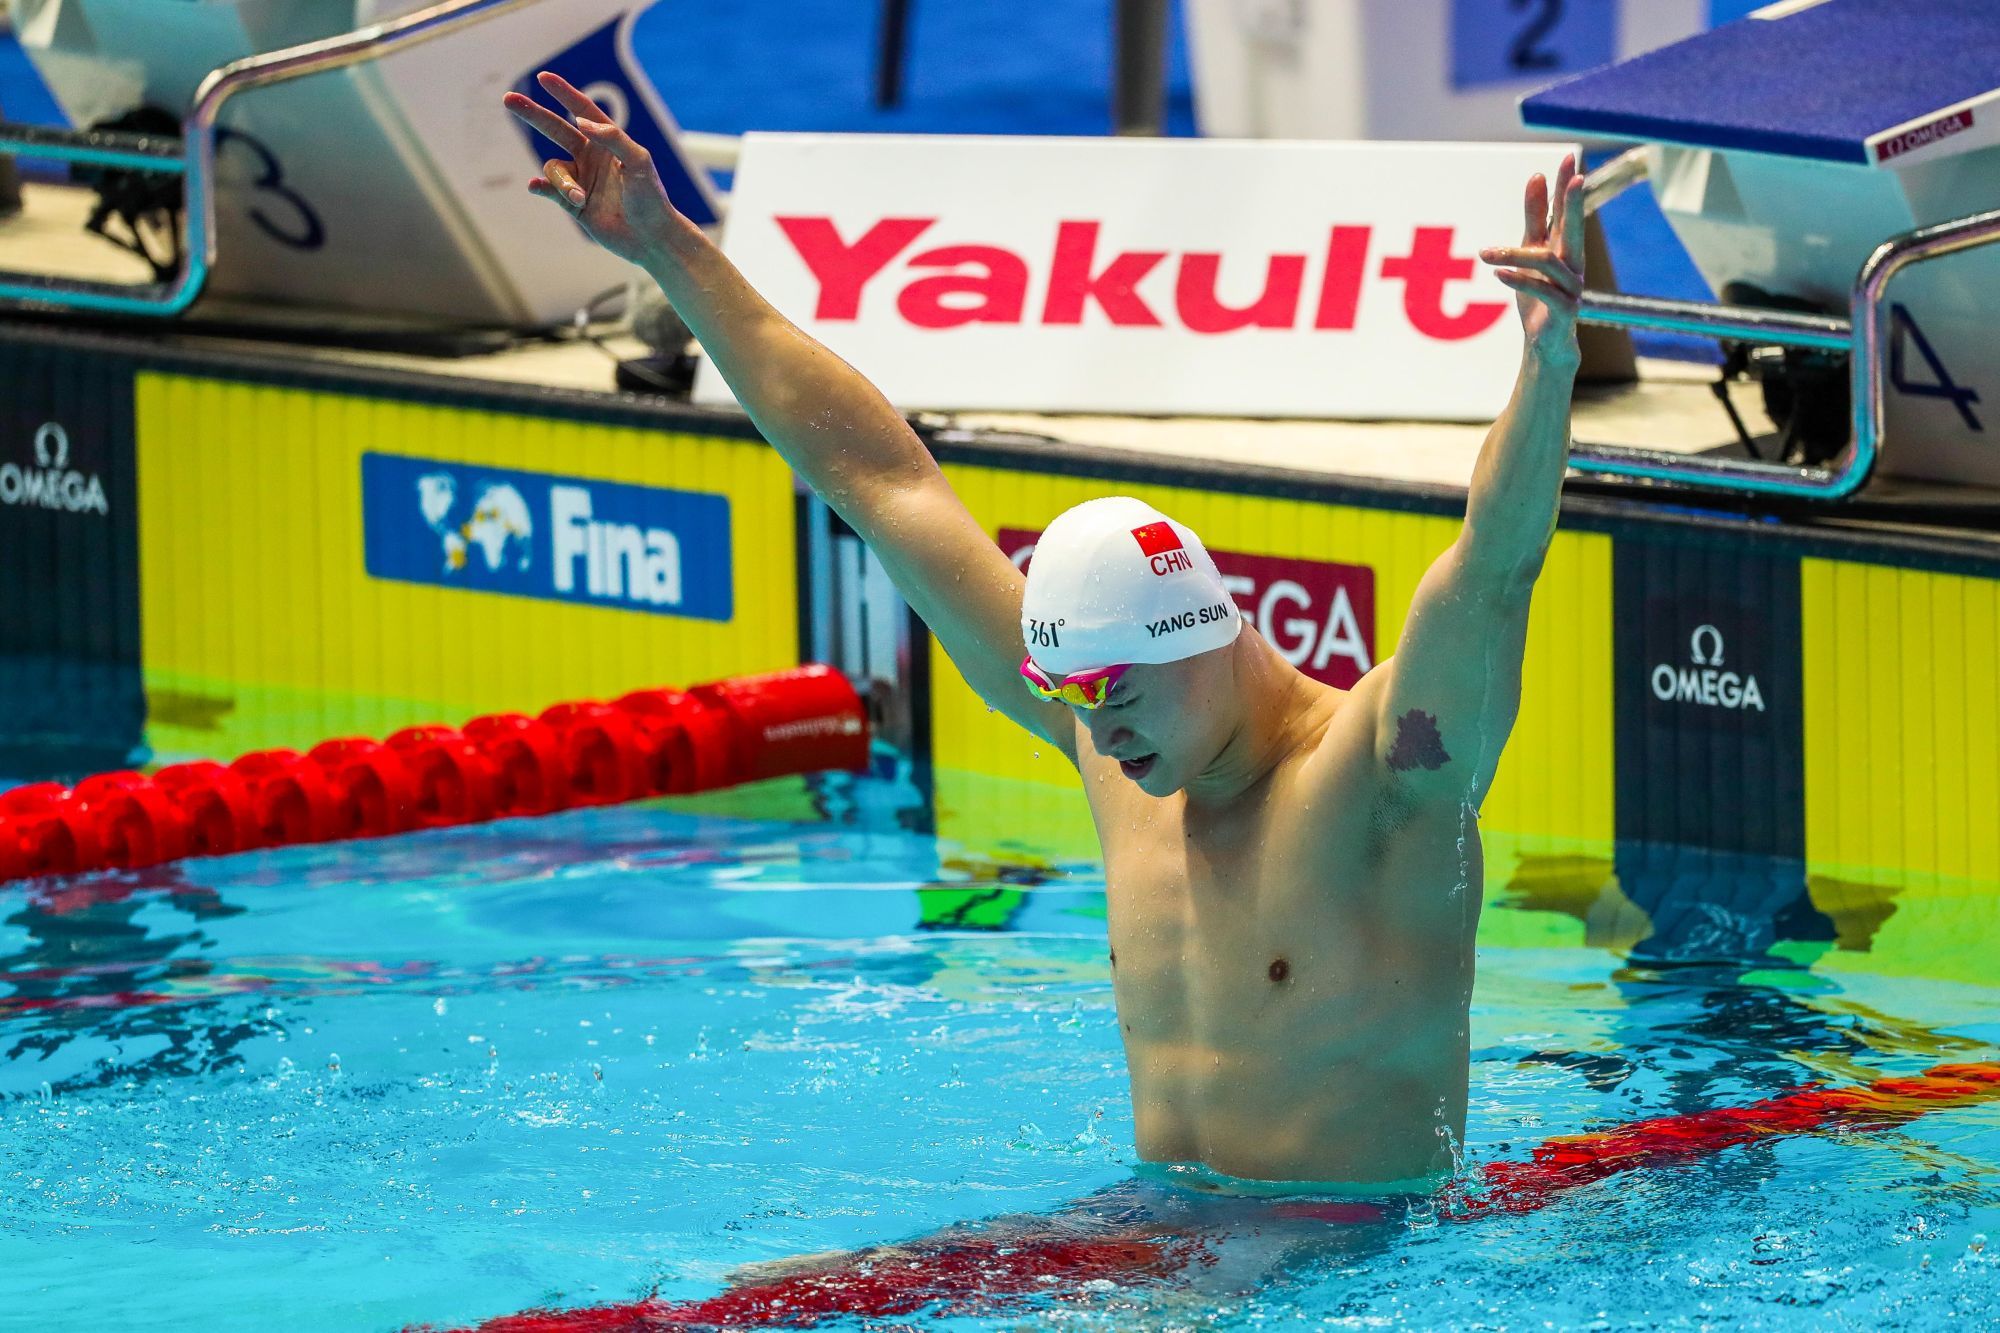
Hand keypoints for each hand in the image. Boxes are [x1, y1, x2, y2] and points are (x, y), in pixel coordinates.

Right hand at [502, 71, 680, 264]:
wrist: (651, 238)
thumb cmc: (651, 197)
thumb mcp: (639, 163)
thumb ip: (614, 138)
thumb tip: (581, 120)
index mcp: (607, 143)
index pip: (582, 111)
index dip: (563, 93)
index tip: (543, 77)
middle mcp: (591, 158)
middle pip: (555, 129)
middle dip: (533, 114)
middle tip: (508, 98)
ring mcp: (581, 180)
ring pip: (555, 170)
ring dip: (563, 182)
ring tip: (581, 198)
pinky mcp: (574, 205)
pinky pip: (550, 191)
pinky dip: (542, 187)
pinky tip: (535, 186)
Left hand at [1479, 153, 1585, 361]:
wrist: (1546, 343)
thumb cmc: (1538, 296)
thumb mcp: (1529, 254)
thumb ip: (1533, 219)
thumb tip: (1535, 176)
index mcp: (1566, 249)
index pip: (1567, 212)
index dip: (1567, 186)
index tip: (1568, 158)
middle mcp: (1574, 264)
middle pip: (1574, 228)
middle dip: (1573, 203)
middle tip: (1575, 177)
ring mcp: (1571, 288)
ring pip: (1547, 261)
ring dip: (1514, 253)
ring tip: (1484, 253)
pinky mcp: (1564, 310)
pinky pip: (1542, 290)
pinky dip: (1519, 280)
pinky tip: (1499, 274)